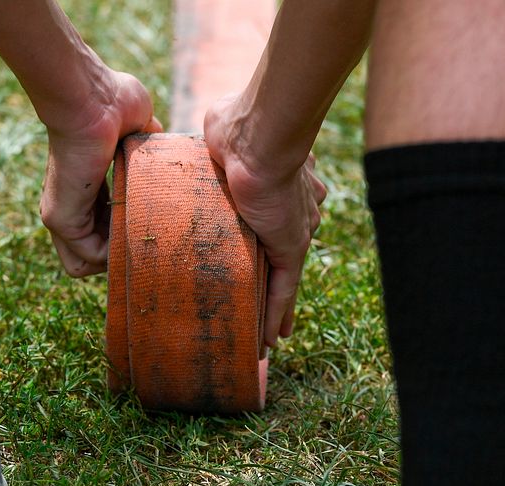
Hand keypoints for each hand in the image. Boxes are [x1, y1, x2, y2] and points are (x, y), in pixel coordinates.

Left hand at [39, 71, 161, 276]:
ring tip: (142, 232)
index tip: (150, 221)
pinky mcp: (60, 220)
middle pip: (95, 257)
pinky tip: (132, 227)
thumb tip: (169, 155)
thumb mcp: (139, 131)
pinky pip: (92, 258)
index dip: (126, 235)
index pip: (102, 233)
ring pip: (89, 264)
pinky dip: (116, 252)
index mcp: (85, 191)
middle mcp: (69, 208)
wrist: (92, 95)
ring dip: (121, 255)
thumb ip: (150, 151)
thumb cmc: (112, 101)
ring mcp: (61, 216)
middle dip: (124, 253)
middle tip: (149, 234)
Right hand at [204, 93, 326, 349]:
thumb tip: (206, 126)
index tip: (263, 243)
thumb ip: (219, 136)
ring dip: (278, 307)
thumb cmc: (240, 125)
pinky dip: (277, 315)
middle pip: (287, 247)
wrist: (258, 135)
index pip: (281, 211)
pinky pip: (284, 290)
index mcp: (285, 178)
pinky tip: (269, 341)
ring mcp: (296, 229)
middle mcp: (298, 208)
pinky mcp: (292, 248)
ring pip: (287, 276)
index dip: (272, 229)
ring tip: (268, 335)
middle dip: (278, 273)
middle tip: (266, 299)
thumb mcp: (224, 129)